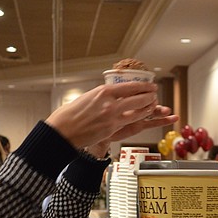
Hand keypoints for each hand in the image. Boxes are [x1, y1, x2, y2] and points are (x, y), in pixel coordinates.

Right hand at [45, 82, 177, 148]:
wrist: (62, 131)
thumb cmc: (69, 115)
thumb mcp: (87, 97)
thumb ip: (101, 96)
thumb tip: (110, 95)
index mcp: (103, 92)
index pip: (130, 86)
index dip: (144, 86)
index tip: (150, 85)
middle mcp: (110, 103)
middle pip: (138, 98)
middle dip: (149, 96)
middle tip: (154, 94)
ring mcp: (113, 117)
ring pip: (138, 111)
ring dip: (148, 108)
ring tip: (154, 105)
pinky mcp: (112, 129)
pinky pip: (131, 122)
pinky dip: (140, 119)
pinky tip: (143, 117)